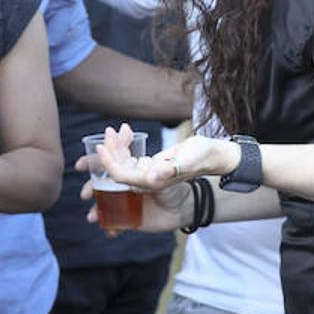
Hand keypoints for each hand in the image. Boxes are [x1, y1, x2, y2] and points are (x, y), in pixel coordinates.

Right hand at [77, 173, 193, 232]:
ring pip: (104, 204)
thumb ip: (156, 175)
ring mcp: (124, 202)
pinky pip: (114, 223)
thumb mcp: (165, 178)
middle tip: (86, 194)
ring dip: (96, 210)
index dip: (93, 161)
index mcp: (130, 171)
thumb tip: (150, 177)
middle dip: (90, 187)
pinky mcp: (128, 219)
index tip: (81, 164)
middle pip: (100, 183)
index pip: (108, 162)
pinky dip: (109, 227)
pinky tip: (110, 232)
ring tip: (93, 217)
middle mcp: (124, 185)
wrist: (184, 209)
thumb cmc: (174, 187)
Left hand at [79, 123, 236, 191]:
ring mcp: (147, 173)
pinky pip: (130, 156)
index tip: (101, 146)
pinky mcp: (150, 165)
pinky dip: (124, 144)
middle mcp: (147, 181)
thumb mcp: (188, 162)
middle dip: (105, 157)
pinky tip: (124, 130)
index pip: (121, 176)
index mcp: (152, 182)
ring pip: (122, 162)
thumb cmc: (202, 158)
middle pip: (117, 171)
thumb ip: (170, 171)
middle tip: (104, 137)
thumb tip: (151, 176)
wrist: (213, 156)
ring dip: (114, 147)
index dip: (109, 163)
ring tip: (113, 130)